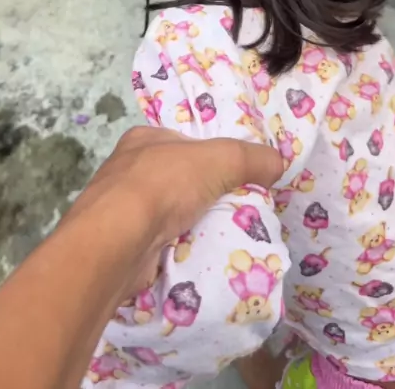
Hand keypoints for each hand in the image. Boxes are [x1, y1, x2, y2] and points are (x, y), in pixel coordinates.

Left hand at [65, 126, 282, 295]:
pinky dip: (180, 249)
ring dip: (194, 224)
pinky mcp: (123, 244)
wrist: (116, 243)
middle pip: (180, 180)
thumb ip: (249, 158)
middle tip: (238, 208)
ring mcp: (122, 209)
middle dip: (206, 194)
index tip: (237, 174)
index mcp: (143, 139)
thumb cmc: (162, 186)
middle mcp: (127, 170)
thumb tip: (278, 162)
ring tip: (225, 235)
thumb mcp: (217, 159)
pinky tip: (200, 255)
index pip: (184, 142)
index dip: (211, 156)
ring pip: (171, 213)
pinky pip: (161, 243)